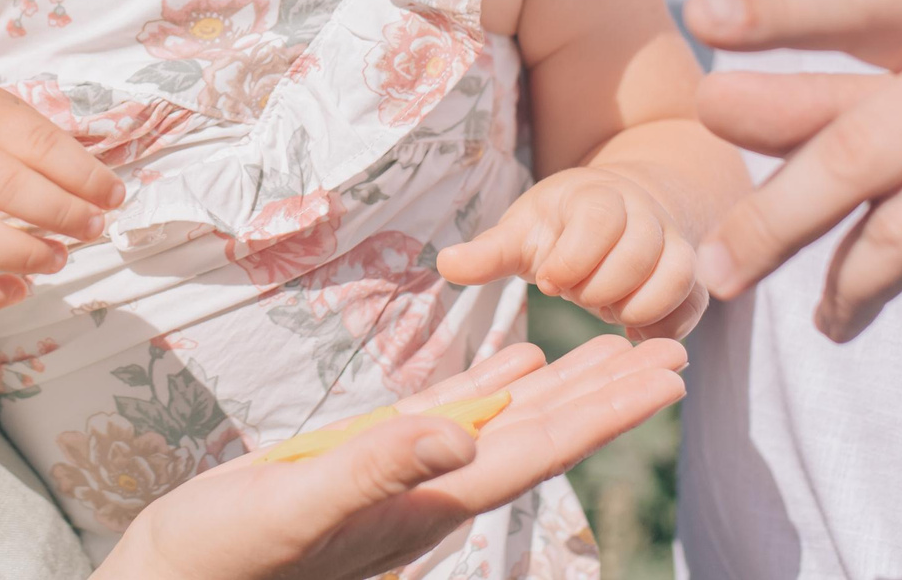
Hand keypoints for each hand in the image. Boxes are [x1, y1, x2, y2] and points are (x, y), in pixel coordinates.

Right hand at [0, 84, 125, 308]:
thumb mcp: (0, 111)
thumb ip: (45, 141)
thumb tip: (101, 185)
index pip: (40, 145)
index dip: (84, 175)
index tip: (113, 196)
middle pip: (9, 189)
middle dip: (62, 213)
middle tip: (94, 227)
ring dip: (26, 255)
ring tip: (59, 258)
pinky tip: (20, 290)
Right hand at [99, 336, 687, 579]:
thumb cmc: (226, 558)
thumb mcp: (298, 507)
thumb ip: (379, 469)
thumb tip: (463, 435)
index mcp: (427, 503)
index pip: (537, 450)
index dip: (603, 414)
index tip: (665, 378)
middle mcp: (429, 489)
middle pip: (541, 432)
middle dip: (607, 392)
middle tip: (675, 345)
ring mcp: (401, 473)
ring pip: (504, 418)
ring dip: (564, 383)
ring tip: (619, 344)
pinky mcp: (365, 459)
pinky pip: (447, 412)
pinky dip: (490, 384)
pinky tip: (521, 361)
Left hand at [436, 169, 709, 339]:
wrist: (618, 213)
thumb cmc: (560, 227)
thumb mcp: (522, 232)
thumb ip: (489, 251)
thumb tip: (444, 265)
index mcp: (599, 196)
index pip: (600, 220)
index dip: (573, 258)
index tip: (549, 281)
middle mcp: (647, 216)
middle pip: (640, 253)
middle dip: (600, 287)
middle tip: (576, 295)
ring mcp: (676, 246)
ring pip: (676, 278)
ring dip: (634, 306)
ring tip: (604, 310)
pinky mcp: (692, 281)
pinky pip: (691, 307)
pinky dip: (661, 327)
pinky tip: (629, 332)